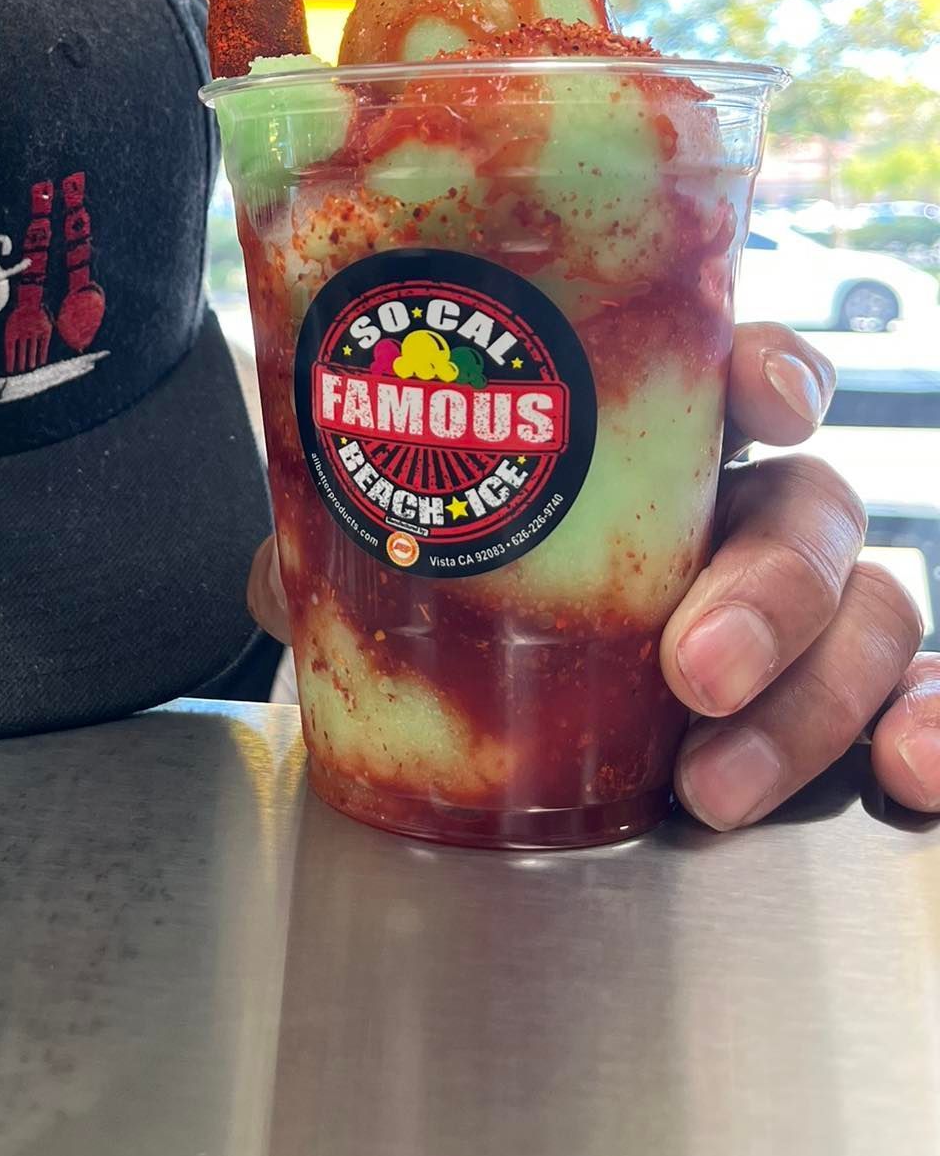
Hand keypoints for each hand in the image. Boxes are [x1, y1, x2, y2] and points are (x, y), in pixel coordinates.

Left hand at [245, 321, 938, 826]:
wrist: (498, 715)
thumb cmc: (474, 590)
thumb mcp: (400, 562)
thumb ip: (340, 552)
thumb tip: (280, 569)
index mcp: (658, 439)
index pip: (743, 373)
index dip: (771, 372)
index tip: (760, 398)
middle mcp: (743, 507)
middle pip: (813, 504)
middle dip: (770, 584)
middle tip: (689, 667)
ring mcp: (798, 608)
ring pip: (872, 608)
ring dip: (816, 695)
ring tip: (716, 783)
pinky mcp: (826, 700)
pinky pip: (914, 701)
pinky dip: (929, 735)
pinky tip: (914, 783)